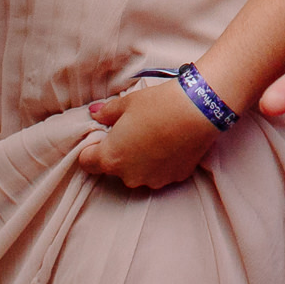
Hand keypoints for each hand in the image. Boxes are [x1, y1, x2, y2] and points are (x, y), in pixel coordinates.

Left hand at [77, 78, 221, 189]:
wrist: (198, 111)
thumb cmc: (158, 105)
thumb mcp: (126, 103)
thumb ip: (106, 112)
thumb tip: (95, 112)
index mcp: (110, 158)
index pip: (86, 162)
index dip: (91, 148)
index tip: (101, 136)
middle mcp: (129, 176)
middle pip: (115, 167)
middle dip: (119, 152)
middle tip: (132, 130)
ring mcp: (153, 180)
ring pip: (139, 172)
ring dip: (141, 159)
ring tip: (154, 136)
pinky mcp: (174, 178)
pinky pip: (160, 172)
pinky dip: (162, 161)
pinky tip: (170, 142)